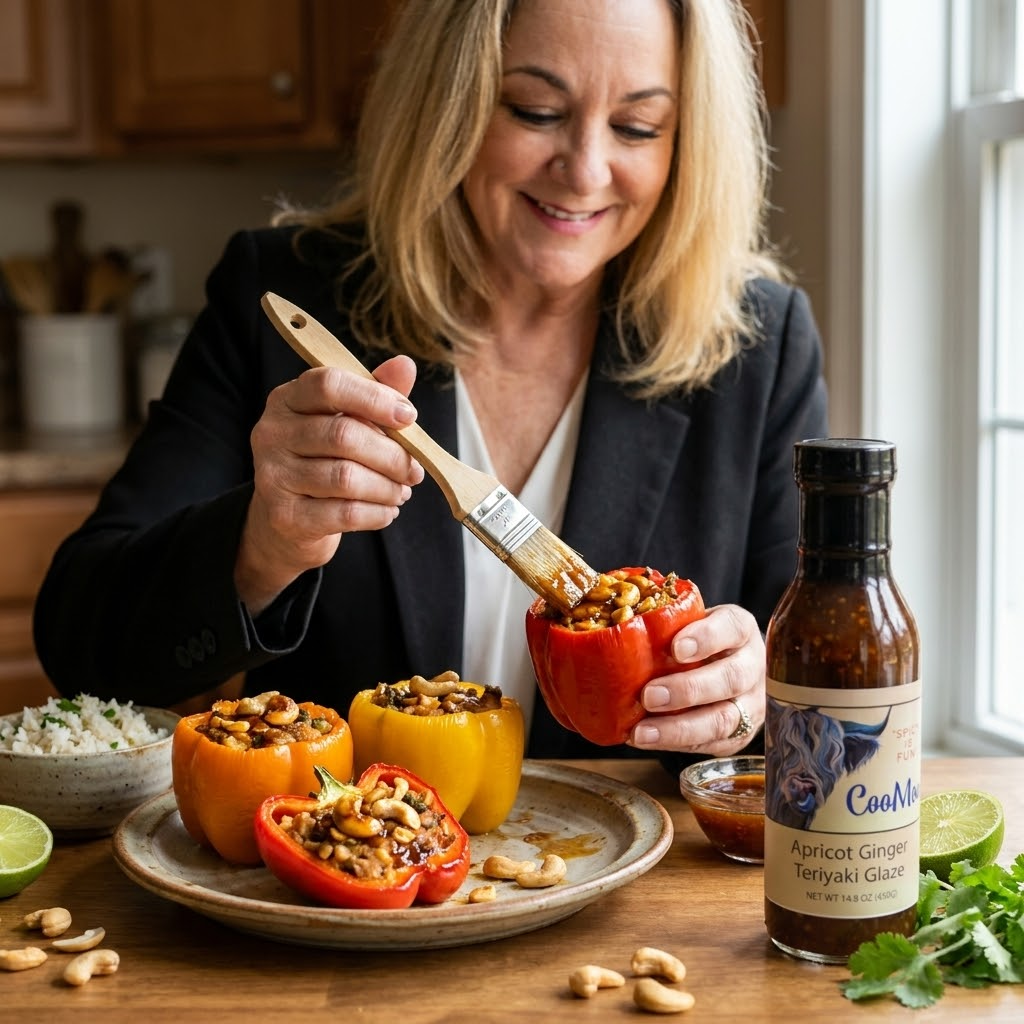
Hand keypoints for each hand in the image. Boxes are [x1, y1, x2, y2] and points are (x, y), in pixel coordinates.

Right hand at [234, 354, 424, 613]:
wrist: (288, 519)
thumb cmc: (325, 459)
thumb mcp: (349, 420)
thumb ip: (375, 394)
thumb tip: (405, 365)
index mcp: (287, 399)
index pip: (329, 384)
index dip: (375, 399)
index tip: (409, 417)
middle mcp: (271, 432)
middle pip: (343, 435)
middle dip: (392, 455)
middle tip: (415, 470)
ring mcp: (272, 475)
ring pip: (346, 478)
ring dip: (387, 487)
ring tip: (401, 491)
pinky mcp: (284, 515)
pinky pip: (344, 513)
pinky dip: (377, 513)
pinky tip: (387, 511)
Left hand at [628, 604, 764, 754]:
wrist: (725, 668)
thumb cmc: (696, 641)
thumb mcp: (688, 623)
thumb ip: (663, 624)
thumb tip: (608, 633)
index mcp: (740, 629)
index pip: (732, 627)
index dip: (706, 638)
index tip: (677, 648)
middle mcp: (752, 665)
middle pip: (731, 678)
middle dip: (688, 690)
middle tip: (649, 695)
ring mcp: (750, 703)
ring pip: (724, 719)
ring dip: (679, 728)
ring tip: (642, 731)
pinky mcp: (739, 734)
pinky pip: (711, 743)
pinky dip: (675, 743)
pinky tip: (647, 739)